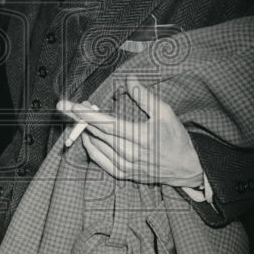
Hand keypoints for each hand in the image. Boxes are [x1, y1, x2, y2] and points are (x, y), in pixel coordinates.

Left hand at [56, 75, 202, 186]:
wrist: (186, 168)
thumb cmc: (176, 138)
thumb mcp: (166, 113)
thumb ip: (145, 96)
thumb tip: (129, 79)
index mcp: (141, 137)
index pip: (105, 123)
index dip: (84, 113)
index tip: (68, 105)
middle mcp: (130, 153)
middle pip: (96, 132)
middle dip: (79, 118)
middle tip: (68, 106)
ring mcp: (125, 166)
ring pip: (95, 145)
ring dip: (85, 129)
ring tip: (82, 116)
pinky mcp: (122, 173)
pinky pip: (98, 159)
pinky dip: (90, 146)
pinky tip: (88, 135)